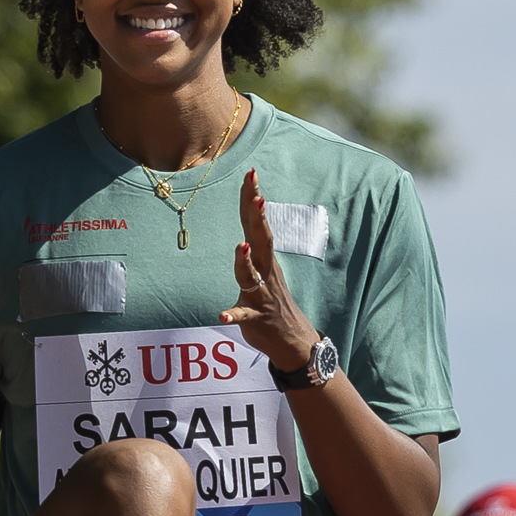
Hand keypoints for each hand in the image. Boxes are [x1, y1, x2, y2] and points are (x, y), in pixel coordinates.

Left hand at [223, 170, 324, 373]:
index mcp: (263, 258)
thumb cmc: (272, 302)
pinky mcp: (255, 318)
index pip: (255, 223)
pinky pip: (244, 316)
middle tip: (257, 196)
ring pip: (251, 276)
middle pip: (260, 240)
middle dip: (257, 219)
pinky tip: (223, 316)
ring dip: (245, 262)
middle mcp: (265, 272)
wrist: (293, 341)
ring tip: (241, 247)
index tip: (251, 174)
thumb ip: (253, 243)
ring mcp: (261, 295)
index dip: (252, 199)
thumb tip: (249, 213)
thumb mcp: (263, 267)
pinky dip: (233, 315)